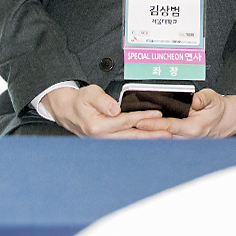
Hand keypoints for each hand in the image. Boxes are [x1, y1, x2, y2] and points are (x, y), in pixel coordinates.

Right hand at [41, 85, 168, 137]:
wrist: (66, 110)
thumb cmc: (79, 101)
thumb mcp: (89, 94)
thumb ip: (102, 101)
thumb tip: (115, 109)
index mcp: (97, 126)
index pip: (125, 121)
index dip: (142, 117)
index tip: (158, 115)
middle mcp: (101, 137)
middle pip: (130, 136)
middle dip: (150, 136)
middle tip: (168, 134)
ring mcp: (103, 140)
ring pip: (128, 141)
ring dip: (146, 140)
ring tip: (164, 138)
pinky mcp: (107, 140)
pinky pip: (124, 141)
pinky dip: (138, 140)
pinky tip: (150, 139)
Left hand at [135, 88, 235, 137]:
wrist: (226, 120)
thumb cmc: (218, 109)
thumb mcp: (213, 99)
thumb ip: (202, 99)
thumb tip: (193, 99)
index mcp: (193, 128)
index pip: (169, 126)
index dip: (152, 124)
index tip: (138, 122)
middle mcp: (187, 138)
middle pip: (160, 135)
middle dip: (143, 132)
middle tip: (126, 126)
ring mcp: (183, 142)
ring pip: (161, 139)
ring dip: (146, 135)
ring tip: (129, 129)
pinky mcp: (180, 141)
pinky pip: (165, 139)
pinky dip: (153, 135)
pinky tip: (141, 132)